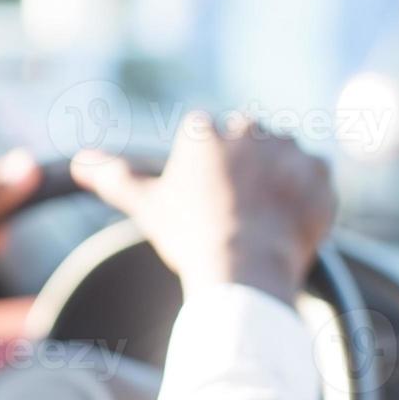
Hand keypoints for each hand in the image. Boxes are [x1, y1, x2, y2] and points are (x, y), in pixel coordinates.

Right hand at [71, 113, 336, 304]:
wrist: (245, 271)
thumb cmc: (190, 236)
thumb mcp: (147, 205)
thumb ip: (114, 177)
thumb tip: (78, 162)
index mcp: (205, 130)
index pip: (206, 137)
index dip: (207, 171)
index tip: (207, 198)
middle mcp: (249, 129)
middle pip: (247, 141)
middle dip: (245, 168)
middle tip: (236, 209)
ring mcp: (289, 149)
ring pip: (282, 157)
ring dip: (277, 179)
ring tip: (262, 218)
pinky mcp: (320, 172)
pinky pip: (315, 177)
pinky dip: (306, 195)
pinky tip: (288, 221)